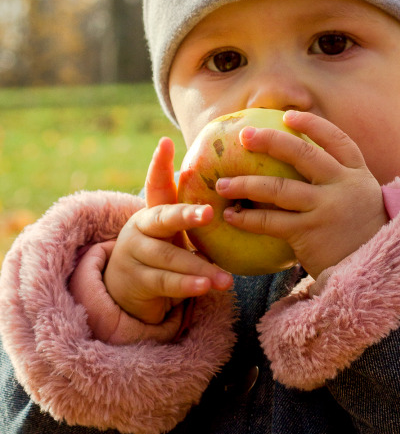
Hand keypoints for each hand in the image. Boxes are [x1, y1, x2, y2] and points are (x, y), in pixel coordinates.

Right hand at [103, 137, 233, 323]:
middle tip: (209, 213)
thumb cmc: (164, 253)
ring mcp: (135, 254)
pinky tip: (205, 288)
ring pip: (169, 258)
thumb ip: (195, 217)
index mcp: (154, 211)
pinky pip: (165, 282)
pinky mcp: (137, 280)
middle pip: (163, 218)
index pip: (156, 185)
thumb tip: (240, 192)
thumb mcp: (175, 233)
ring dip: (198, 267)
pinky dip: (187, 285)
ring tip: (225, 278)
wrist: (125, 290)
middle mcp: (141, 228)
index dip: (159, 164)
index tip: (166, 143)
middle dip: (186, 215)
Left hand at [215, 111, 387, 279]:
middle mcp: (343, 186)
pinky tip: (232, 216)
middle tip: (244, 136)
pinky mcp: (310, 233)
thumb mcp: (362, 199)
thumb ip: (339, 180)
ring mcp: (326, 209)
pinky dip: (248, 218)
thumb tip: (301, 163)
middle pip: (303, 155)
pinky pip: (271, 222)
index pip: (337, 140)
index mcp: (357, 174)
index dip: (312, 125)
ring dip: (246, 184)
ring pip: (279, 189)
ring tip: (223, 184)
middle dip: (270, 141)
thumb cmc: (360, 234)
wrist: (373, 270)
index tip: (287, 115)